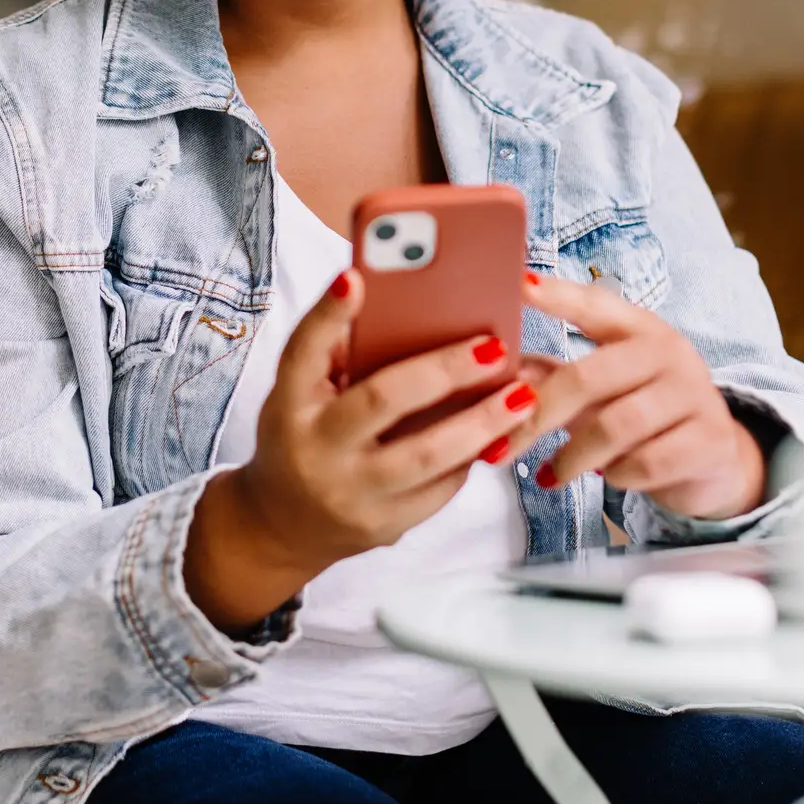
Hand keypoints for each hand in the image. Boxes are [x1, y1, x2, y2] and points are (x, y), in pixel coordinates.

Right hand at [184, 268, 544, 629]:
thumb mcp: (300, 395)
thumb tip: (399, 305)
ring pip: (426, 455)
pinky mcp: (384, 526)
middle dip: (443, 370)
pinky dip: (472, 456)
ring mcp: (351, 493)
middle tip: (493, 346)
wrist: (282, 525)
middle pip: (381, 401)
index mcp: (289, 404)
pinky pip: (439, 489)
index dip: (329, 315)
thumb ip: (337, 356)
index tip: (357, 278)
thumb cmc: (301, 437)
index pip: (303, 351)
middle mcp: (316, 448)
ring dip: (481, 422)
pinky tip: (500, 431)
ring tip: (521, 393)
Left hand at [506, 274, 765, 520]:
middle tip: (498, 447)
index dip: (556, 295)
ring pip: (615, 426)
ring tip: (551, 474)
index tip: (519, 284)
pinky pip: (647, 463)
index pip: (594, 305)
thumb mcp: (600, 390)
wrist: (714, 460)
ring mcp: (694, 394)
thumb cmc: (643, 415)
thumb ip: (551, 376)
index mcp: (638, 328)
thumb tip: (492, 369)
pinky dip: (618, 476)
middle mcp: (668, 352)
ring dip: (573, 457)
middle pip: (588, 376)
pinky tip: (608, 478)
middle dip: (537, 415)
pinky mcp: (709, 440)